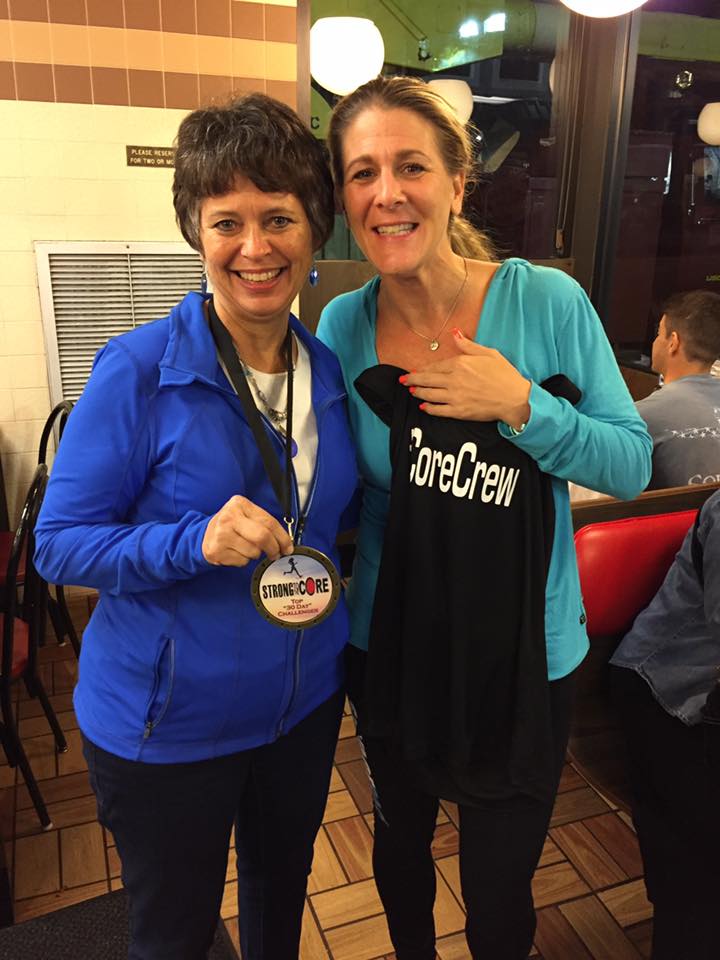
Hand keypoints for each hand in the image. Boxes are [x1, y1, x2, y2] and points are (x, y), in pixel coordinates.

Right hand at [202, 496, 293, 566]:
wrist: (203, 535)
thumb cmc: (230, 526)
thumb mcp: (245, 515)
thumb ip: (264, 524)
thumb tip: (285, 542)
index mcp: (239, 504)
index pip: (268, 521)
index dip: (282, 537)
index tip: (288, 547)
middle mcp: (229, 517)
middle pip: (262, 537)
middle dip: (273, 548)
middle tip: (276, 554)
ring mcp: (221, 534)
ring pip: (253, 552)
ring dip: (255, 554)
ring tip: (246, 547)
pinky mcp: (216, 550)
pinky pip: (242, 561)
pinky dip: (243, 560)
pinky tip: (235, 552)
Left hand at [401, 329, 530, 427]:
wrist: (515, 398)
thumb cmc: (504, 374)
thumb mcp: (488, 353)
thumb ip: (468, 345)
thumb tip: (454, 333)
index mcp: (460, 364)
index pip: (434, 366)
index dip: (422, 368)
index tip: (414, 369)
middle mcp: (454, 380)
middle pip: (426, 379)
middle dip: (412, 379)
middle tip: (402, 380)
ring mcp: (455, 397)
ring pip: (429, 394)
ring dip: (417, 392)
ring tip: (410, 391)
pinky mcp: (459, 412)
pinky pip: (438, 410)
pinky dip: (428, 408)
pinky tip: (423, 406)